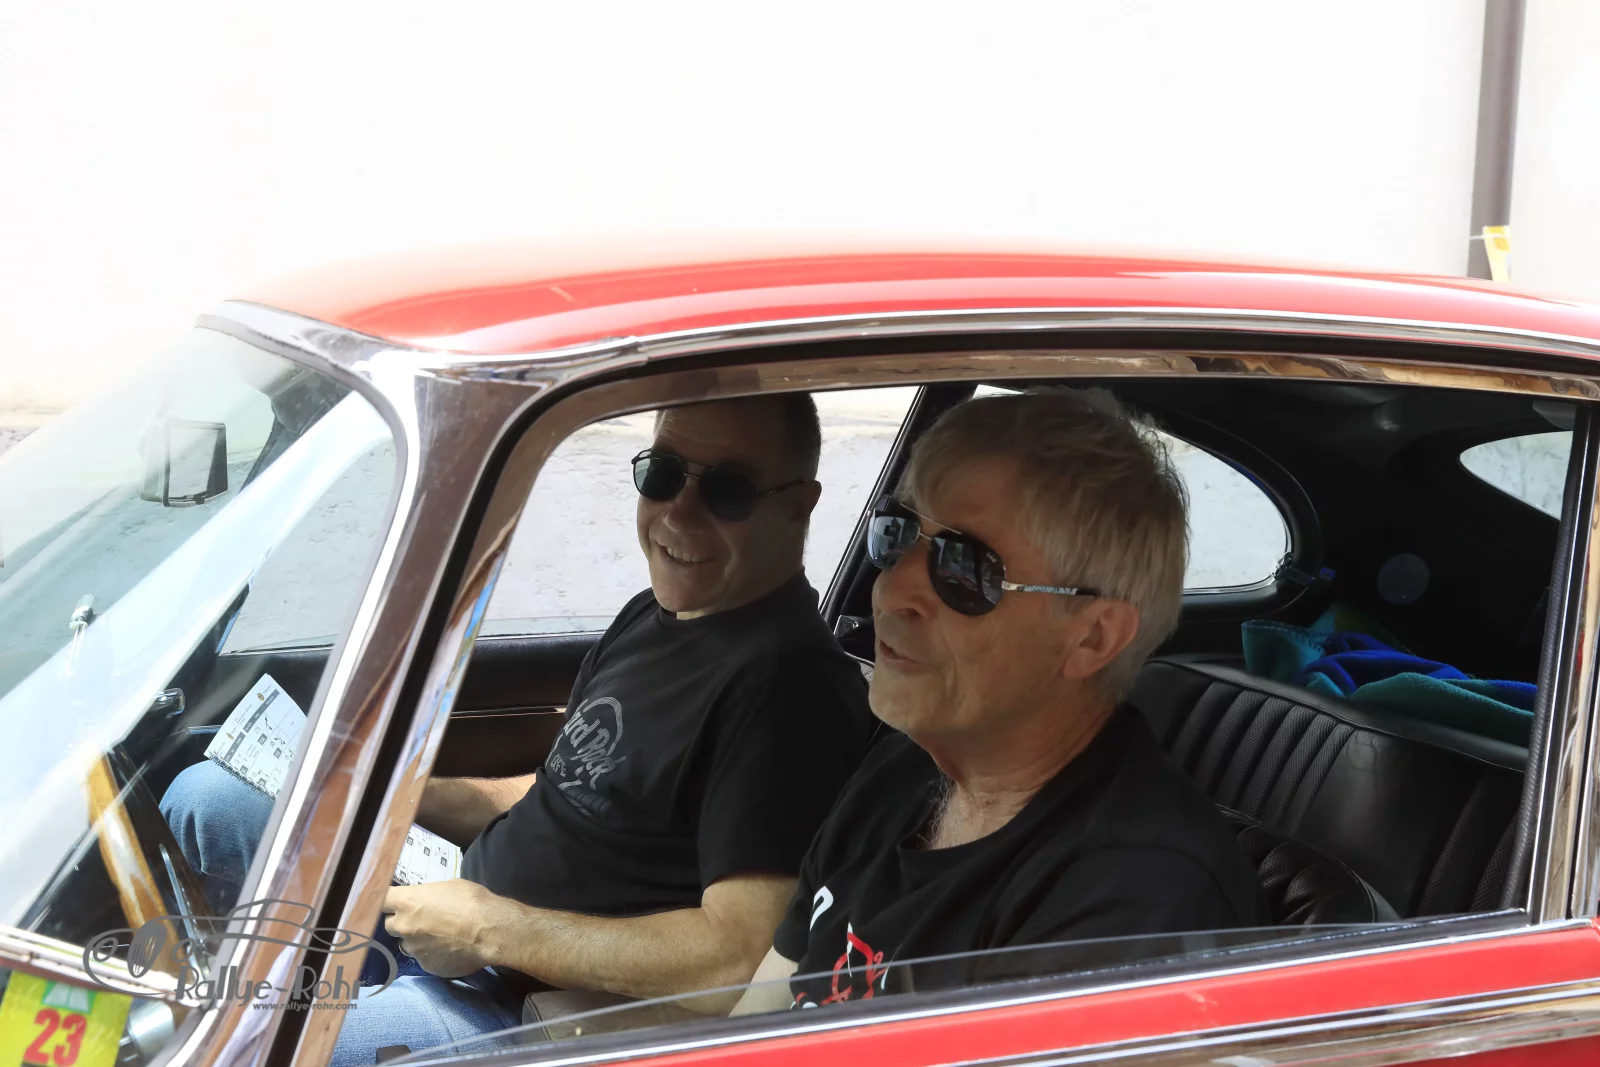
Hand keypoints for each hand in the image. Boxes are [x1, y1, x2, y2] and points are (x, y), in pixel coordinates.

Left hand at [382, 880, 506, 977]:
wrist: (490, 931)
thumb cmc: (472, 901)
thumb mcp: (449, 887)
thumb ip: (429, 896)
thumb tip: (427, 902)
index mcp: (407, 901)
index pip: (380, 899)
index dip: (385, 900)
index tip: (391, 902)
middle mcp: (404, 926)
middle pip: (390, 924)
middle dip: (402, 921)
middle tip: (422, 919)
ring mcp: (413, 949)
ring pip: (408, 944)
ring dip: (418, 940)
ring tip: (442, 937)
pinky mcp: (426, 966)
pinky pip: (424, 959)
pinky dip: (433, 954)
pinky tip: (451, 950)